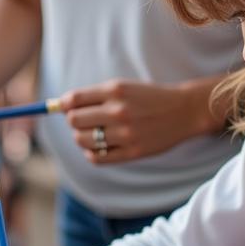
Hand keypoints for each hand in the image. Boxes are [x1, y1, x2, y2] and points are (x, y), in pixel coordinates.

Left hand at [63, 79, 210, 164]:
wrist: (183, 111)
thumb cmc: (148, 98)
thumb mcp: (124, 87)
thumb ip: (94, 96)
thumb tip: (61, 106)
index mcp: (115, 90)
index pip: (73, 99)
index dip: (63, 104)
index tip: (65, 107)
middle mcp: (119, 111)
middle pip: (74, 120)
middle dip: (74, 121)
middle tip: (83, 121)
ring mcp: (125, 133)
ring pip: (82, 140)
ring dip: (81, 138)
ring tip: (92, 134)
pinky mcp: (132, 152)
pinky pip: (96, 158)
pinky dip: (91, 153)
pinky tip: (98, 147)